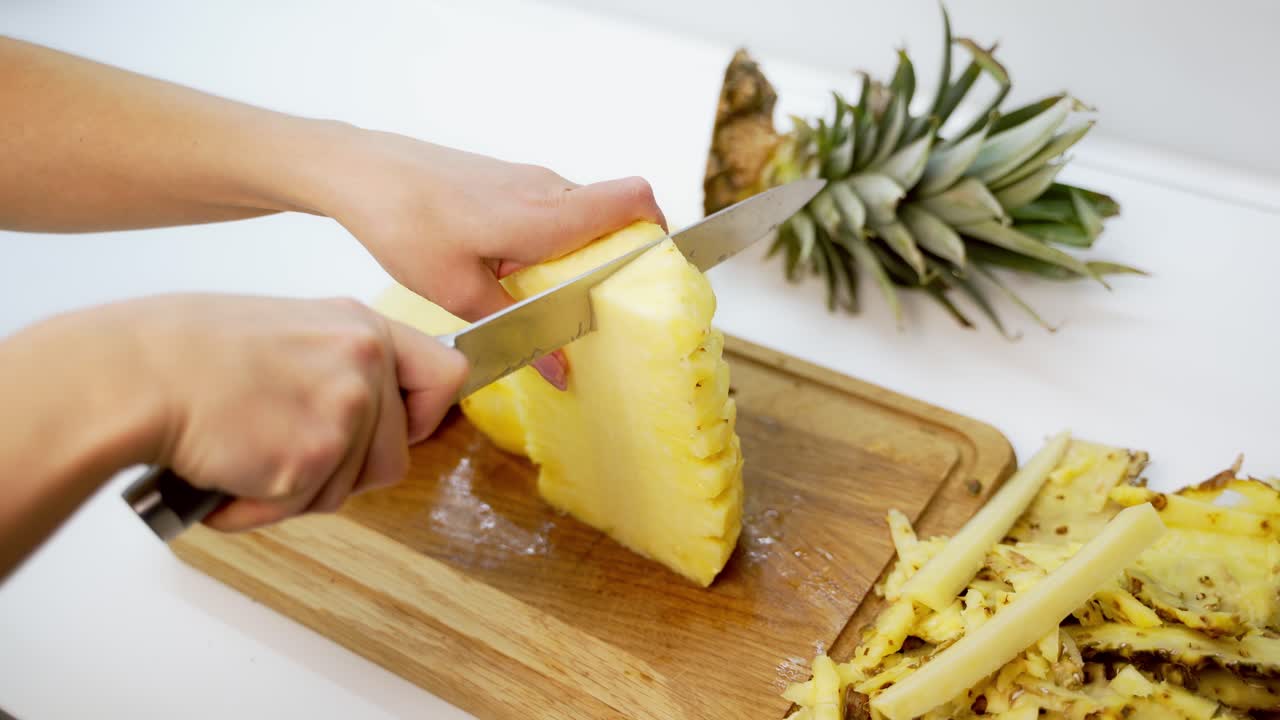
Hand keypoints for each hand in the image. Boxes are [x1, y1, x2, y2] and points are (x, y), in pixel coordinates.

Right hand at [137, 294, 466, 530]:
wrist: (135, 373)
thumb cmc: (191, 352)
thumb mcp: (292, 331)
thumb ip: (341, 366)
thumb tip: (370, 412)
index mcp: (362, 327)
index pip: (447, 374)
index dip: (425, 416)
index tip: (397, 429)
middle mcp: (364, 363)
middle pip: (395, 457)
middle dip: (342, 472)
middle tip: (283, 451)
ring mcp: (344, 410)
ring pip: (351, 490)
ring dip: (299, 492)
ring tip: (245, 455)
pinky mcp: (311, 458)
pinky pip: (301, 507)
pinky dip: (260, 507)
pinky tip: (227, 473)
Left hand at [313, 129, 666, 387]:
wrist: (361, 173)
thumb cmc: (406, 225)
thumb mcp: (459, 293)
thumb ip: (518, 331)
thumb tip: (564, 374)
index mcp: (546, 214)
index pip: (635, 199)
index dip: (659, 230)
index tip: (653, 271)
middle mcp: (546, 187)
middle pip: (617, 209)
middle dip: (622, 251)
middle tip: (605, 300)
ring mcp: (527, 178)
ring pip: (584, 208)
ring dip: (584, 246)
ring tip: (555, 293)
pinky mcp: (507, 179)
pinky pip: (553, 205)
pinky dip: (555, 236)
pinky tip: (517, 270)